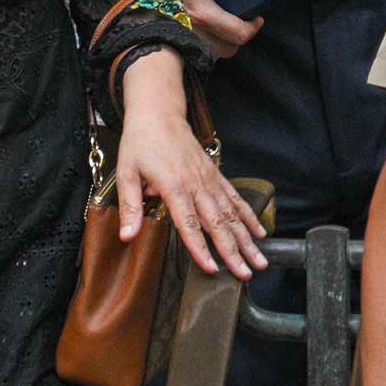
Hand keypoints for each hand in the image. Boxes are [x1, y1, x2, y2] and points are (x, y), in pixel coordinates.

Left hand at [117, 52, 267, 279]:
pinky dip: (248, 216)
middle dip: (233, 251)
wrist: (159, 112)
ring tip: (259, 260)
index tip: (212, 268)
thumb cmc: (141, 141)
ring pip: (231, 213)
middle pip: (218, 223)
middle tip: (246, 273)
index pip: (188, 223)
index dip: (200, 247)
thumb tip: (127, 235)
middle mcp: (196, 184)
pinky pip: (235, 198)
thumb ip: (130, 206)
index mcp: (174, 185)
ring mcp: (209, 179)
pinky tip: (258, 232)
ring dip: (246, 238)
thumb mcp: (126, 172)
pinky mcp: (214, 174)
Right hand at [167, 0, 264, 57]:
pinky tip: (209, 29)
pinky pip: (202, 52)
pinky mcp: (177, 42)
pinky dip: (210, 43)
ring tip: (226, 23)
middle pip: (230, 47)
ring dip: (225, 40)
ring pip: (217, 52)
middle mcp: (195, 32)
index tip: (257, 16)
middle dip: (241, 34)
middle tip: (243, 19)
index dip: (253, 26)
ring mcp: (185, 40)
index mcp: (203, 13)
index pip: (240, 33)